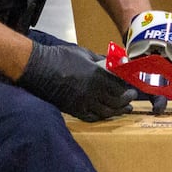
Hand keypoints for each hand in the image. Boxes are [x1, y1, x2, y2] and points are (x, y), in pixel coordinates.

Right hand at [19, 41, 137, 121]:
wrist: (39, 68)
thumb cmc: (61, 57)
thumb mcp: (84, 53)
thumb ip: (100, 60)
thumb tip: (113, 62)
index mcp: (97, 75)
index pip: (119, 86)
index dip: (127, 88)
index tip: (131, 86)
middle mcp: (93, 91)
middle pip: (116, 101)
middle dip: (126, 101)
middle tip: (131, 99)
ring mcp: (83, 102)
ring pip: (106, 112)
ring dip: (118, 111)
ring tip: (124, 109)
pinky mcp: (74, 110)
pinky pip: (92, 117)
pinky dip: (101, 117)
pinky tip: (106, 114)